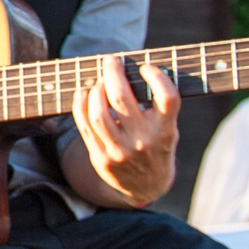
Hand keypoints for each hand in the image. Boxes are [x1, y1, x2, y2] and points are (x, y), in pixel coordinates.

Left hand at [72, 55, 179, 205]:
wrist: (146, 187)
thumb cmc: (157, 147)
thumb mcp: (167, 129)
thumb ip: (156, 106)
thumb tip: (135, 70)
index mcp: (165, 131)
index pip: (167, 98)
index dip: (157, 77)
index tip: (147, 67)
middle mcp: (143, 141)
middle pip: (121, 98)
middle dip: (113, 73)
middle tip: (111, 61)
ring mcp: (120, 151)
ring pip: (98, 112)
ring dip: (95, 89)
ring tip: (100, 81)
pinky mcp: (101, 158)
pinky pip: (84, 125)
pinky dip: (80, 104)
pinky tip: (84, 93)